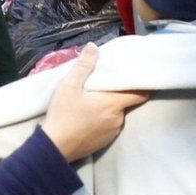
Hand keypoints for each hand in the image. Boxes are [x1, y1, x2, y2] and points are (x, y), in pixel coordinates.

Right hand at [41, 43, 147, 161]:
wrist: (54, 147)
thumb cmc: (63, 115)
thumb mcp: (69, 86)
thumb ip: (83, 66)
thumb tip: (93, 47)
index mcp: (113, 103)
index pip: (140, 94)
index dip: (141, 85)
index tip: (138, 77)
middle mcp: (118, 119)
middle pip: (126, 103)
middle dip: (118, 95)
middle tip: (105, 87)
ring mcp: (112, 132)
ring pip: (117, 115)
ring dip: (109, 108)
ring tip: (94, 102)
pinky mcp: (105, 142)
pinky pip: (110, 127)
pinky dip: (103, 120)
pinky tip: (89, 117)